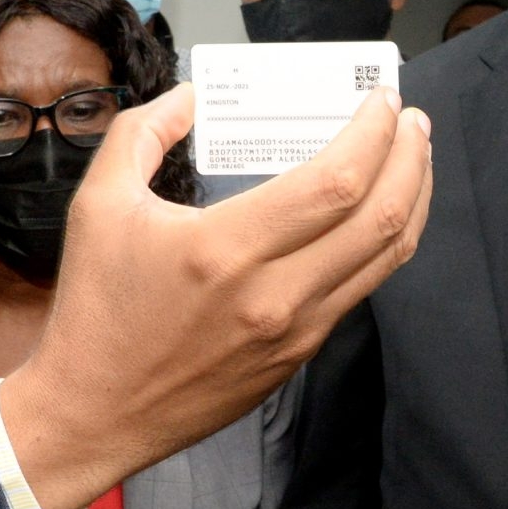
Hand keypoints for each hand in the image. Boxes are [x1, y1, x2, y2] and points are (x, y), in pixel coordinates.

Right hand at [2, 83, 431, 508]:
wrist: (94, 411)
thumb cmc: (96, 310)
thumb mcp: (97, 204)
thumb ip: (142, 132)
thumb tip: (191, 97)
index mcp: (225, 248)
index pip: (335, 182)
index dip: (375, 134)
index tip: (382, 100)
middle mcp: (273, 295)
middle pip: (380, 217)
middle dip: (410, 157)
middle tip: (411, 119)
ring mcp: (294, 331)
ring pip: (386, 258)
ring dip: (412, 199)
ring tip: (413, 159)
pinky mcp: (297, 355)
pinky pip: (360, 290)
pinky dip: (383, 244)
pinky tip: (377, 216)